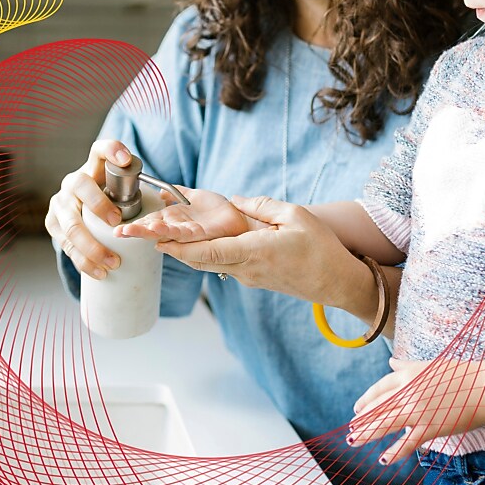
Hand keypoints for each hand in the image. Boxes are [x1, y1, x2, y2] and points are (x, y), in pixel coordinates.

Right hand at [44, 139, 133, 279]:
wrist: (79, 207)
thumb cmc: (108, 197)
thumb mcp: (120, 187)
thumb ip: (137, 187)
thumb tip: (168, 199)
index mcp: (92, 167)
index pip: (100, 150)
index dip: (112, 151)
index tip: (127, 160)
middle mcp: (72, 181)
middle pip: (82, 188)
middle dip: (100, 206)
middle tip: (118, 225)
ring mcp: (60, 203)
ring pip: (71, 225)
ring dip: (92, 247)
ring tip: (113, 263)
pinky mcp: (53, 224)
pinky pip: (66, 245)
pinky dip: (83, 261)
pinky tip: (99, 272)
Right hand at [115, 187, 250, 241]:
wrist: (239, 217)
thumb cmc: (218, 210)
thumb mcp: (192, 196)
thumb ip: (176, 193)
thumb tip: (159, 191)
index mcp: (174, 219)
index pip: (150, 222)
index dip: (135, 224)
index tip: (118, 227)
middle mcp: (178, 228)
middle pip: (153, 230)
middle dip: (135, 231)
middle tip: (118, 232)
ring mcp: (188, 233)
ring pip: (164, 233)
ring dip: (147, 233)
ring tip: (130, 232)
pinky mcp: (201, 235)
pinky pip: (182, 234)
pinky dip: (169, 233)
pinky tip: (158, 232)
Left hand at [157, 195, 366, 306]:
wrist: (337, 283)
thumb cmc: (321, 248)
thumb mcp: (295, 216)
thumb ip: (262, 206)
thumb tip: (236, 202)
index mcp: (254, 252)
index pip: (208, 251)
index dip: (180, 247)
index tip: (157, 240)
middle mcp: (246, 269)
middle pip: (200, 260)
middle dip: (173, 249)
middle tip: (147, 236)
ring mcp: (249, 278)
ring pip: (210, 264)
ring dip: (188, 252)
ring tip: (166, 237)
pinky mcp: (255, 280)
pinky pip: (224, 266)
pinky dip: (207, 254)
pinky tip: (199, 242)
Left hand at [348, 357, 484, 463]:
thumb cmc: (461, 374)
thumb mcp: (429, 364)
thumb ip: (406, 366)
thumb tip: (390, 361)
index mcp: (407, 375)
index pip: (379, 388)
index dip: (366, 399)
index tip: (357, 408)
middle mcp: (408, 392)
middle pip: (378, 407)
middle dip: (362, 419)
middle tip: (351, 428)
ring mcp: (417, 411)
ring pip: (385, 424)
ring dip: (367, 434)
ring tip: (353, 440)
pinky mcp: (430, 427)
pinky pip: (407, 443)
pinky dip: (394, 452)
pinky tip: (383, 459)